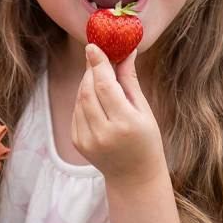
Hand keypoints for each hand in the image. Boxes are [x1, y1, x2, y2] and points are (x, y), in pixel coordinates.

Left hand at [71, 44, 165, 182]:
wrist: (134, 176)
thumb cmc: (146, 140)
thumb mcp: (144, 110)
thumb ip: (130, 81)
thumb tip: (126, 52)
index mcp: (125, 124)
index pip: (105, 86)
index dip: (97, 64)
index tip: (93, 46)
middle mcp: (103, 133)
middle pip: (89, 90)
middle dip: (91, 70)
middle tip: (95, 55)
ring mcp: (87, 140)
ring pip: (80, 99)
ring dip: (86, 82)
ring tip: (98, 75)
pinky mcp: (78, 142)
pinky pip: (76, 111)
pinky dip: (83, 98)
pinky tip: (93, 95)